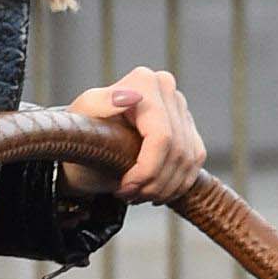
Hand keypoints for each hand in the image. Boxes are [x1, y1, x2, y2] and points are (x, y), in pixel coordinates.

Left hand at [65, 66, 206, 200]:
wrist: (86, 142)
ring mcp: (180, 106)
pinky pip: (195, 160)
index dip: (147, 171)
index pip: (162, 137)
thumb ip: (103, 103)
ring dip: (165, 188)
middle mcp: (167, 88)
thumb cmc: (81, 131)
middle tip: (131, 197)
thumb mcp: (82, 117)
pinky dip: (178, 183)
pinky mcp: (189, 125)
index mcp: (144, 82)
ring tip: (140, 196)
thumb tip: (133, 95)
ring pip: (188, 159)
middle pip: (177, 151)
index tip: (124, 189)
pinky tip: (156, 192)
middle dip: (154, 183)